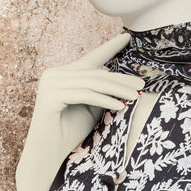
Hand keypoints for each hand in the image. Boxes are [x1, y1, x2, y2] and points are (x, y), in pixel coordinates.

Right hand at [16, 32, 145, 186]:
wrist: (48, 153)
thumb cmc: (70, 132)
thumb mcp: (91, 108)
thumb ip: (101, 93)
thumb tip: (123, 83)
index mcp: (64, 74)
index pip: (91, 59)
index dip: (110, 47)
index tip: (127, 38)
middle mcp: (55, 74)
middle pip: (95, 72)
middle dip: (121, 78)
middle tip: (142, 83)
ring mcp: (51, 83)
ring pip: (92, 82)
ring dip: (117, 89)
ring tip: (137, 95)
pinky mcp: (50, 96)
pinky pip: (84, 95)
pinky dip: (104, 100)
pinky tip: (121, 105)